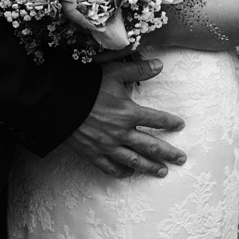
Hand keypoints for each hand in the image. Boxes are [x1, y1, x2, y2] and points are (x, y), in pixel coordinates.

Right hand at [62, 58, 186, 178]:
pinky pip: (110, 167)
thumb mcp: (114, 72)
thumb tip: (160, 65)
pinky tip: (129, 174)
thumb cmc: (86, 85)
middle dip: (168, 153)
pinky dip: (121, 172)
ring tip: (162, 172)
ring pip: (134, 161)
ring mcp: (107, 146)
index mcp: (129, 112)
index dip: (170, 122)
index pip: (156, 119)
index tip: (180, 125)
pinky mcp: (93, 154)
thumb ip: (138, 70)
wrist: (57, 102)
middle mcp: (121, 132)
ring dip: (150, 167)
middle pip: (151, 146)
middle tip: (181, 159)